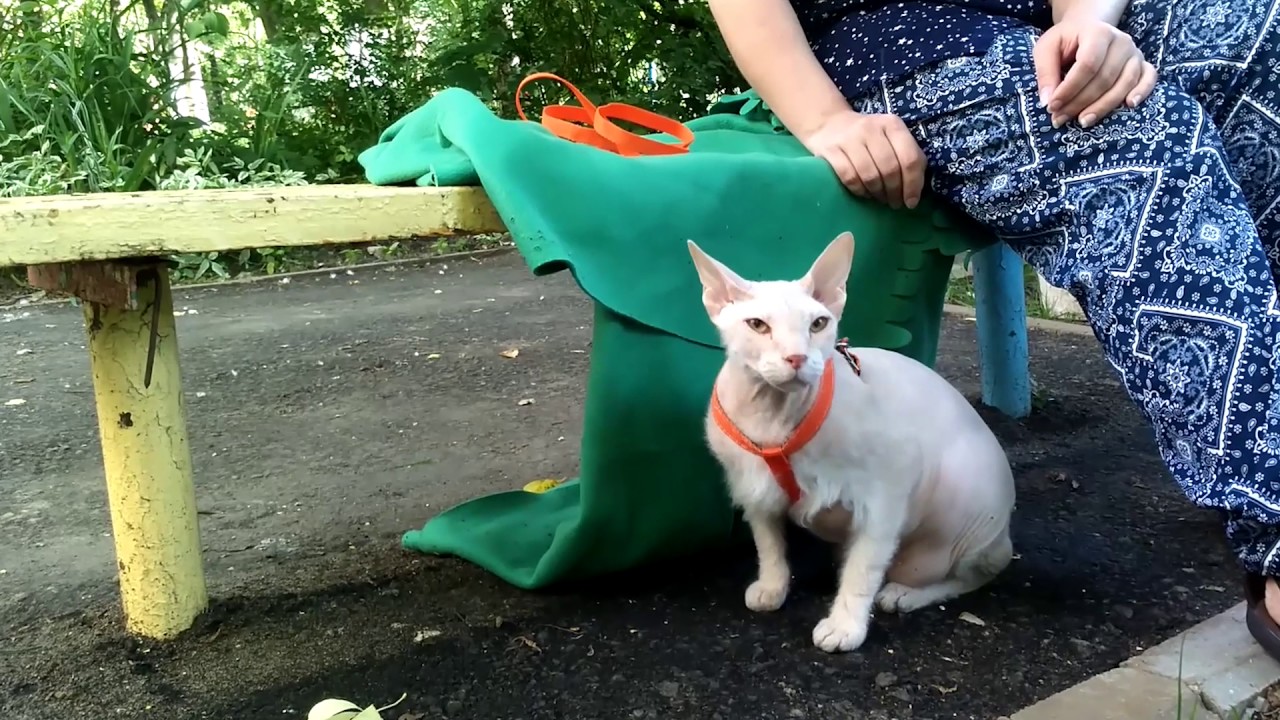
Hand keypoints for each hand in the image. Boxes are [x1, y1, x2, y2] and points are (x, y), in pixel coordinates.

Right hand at [799, 109, 925, 208]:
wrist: (831, 124)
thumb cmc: (870, 137)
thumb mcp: (893, 138)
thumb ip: (908, 157)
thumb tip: (915, 190)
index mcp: (892, 125)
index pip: (910, 158)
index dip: (913, 184)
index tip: (911, 202)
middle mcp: (871, 128)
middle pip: (890, 169)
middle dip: (894, 192)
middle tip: (894, 203)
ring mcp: (849, 138)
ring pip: (870, 175)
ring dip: (877, 193)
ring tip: (879, 198)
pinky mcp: (831, 150)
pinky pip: (849, 177)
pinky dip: (859, 190)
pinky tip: (863, 192)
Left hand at [1033, 15, 1156, 128]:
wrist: (1086, 31)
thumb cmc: (1065, 42)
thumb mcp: (1046, 50)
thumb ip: (1045, 73)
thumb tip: (1048, 101)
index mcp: (1098, 32)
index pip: (1087, 65)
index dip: (1070, 89)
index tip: (1052, 106)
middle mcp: (1121, 41)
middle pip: (1104, 78)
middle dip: (1080, 102)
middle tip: (1060, 118)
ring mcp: (1134, 53)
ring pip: (1124, 84)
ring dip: (1103, 107)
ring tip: (1082, 121)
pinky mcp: (1143, 64)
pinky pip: (1149, 79)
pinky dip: (1142, 92)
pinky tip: (1129, 105)